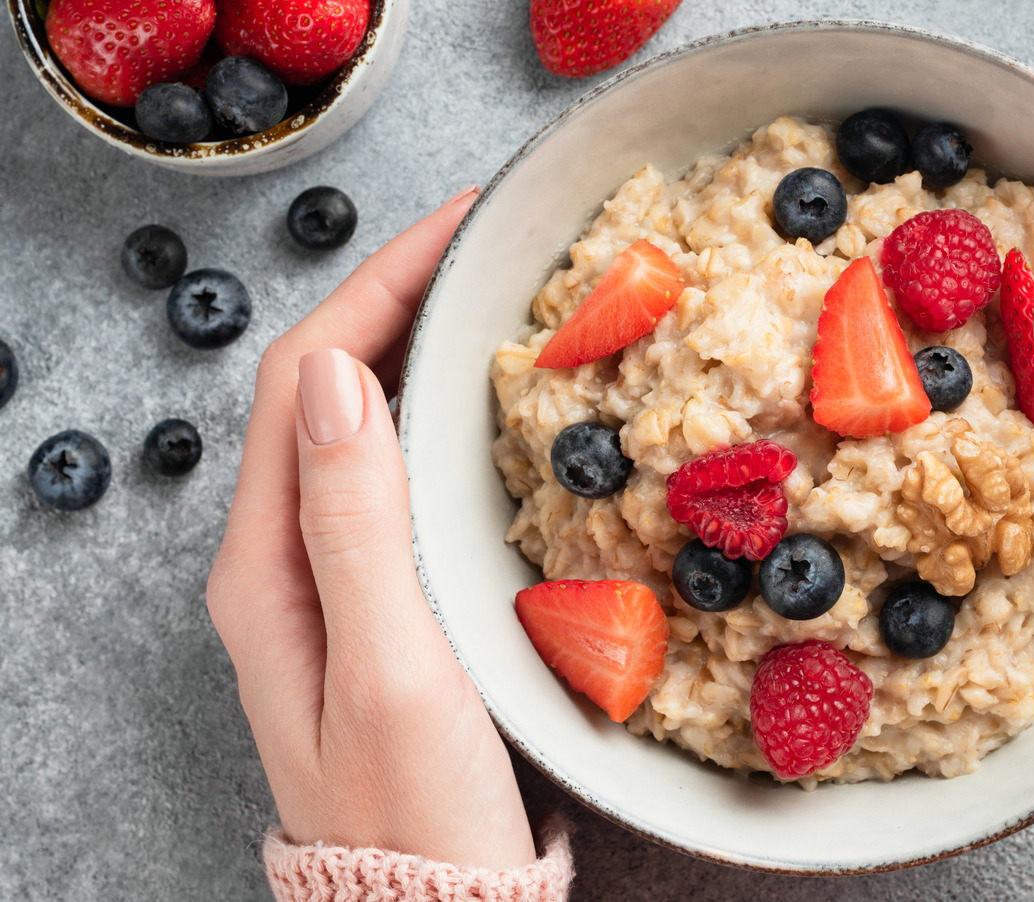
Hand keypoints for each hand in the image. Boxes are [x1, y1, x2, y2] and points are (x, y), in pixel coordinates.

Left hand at [207, 187, 539, 868]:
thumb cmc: (417, 811)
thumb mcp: (392, 667)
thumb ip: (358, 525)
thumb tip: (345, 379)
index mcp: (266, 564)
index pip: (306, 377)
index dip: (377, 285)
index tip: (462, 229)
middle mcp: (282, 559)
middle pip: (324, 386)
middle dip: (397, 297)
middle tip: (489, 246)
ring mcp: (326, 579)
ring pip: (358, 425)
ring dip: (413, 349)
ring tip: (491, 302)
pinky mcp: (376, 599)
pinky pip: (390, 475)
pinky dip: (433, 417)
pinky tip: (484, 410)